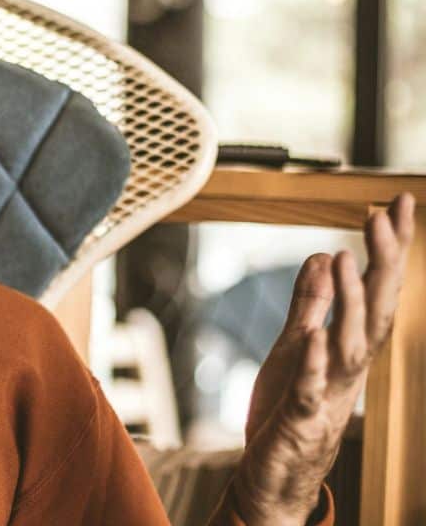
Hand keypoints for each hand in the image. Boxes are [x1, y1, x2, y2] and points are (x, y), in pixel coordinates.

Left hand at [224, 193, 415, 524]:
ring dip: (352, 303)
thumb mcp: (294, 343)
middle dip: (383, 263)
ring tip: (348, 258)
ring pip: (350, 344)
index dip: (390, 248)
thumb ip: (310, 304)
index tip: (398, 203)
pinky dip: (314, 360)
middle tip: (383, 215)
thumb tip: (323, 257)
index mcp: (348, 344)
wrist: (276, 472)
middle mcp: (349, 365)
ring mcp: (329, 390)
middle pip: (376, 309)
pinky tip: (315, 334)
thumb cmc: (289, 406)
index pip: (377, 290)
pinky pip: (310, 386)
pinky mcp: (300, 416)